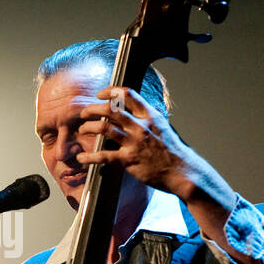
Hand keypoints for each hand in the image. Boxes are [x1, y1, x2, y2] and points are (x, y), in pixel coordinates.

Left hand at [76, 86, 205, 200]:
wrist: (182, 172)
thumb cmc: (173, 151)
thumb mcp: (163, 127)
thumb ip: (150, 118)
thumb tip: (141, 109)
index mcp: (150, 115)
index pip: (127, 94)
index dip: (110, 91)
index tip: (100, 94)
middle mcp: (141, 126)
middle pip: (110, 109)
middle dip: (93, 109)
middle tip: (84, 113)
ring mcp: (134, 142)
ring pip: (104, 128)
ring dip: (89, 127)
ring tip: (83, 130)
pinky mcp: (128, 160)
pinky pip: (103, 156)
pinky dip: (89, 157)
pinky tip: (81, 158)